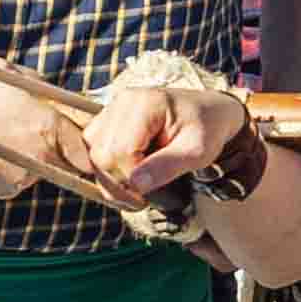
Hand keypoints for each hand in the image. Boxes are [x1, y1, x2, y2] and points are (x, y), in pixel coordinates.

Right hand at [0, 65, 87, 202]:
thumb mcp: (0, 71)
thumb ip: (34, 81)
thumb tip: (49, 90)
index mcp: (47, 125)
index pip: (82, 141)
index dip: (80, 140)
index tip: (77, 138)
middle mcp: (41, 156)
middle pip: (66, 159)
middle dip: (58, 150)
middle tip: (35, 134)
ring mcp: (23, 177)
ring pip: (38, 167)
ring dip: (28, 156)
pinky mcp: (4, 190)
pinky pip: (15, 178)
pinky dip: (6, 168)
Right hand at [88, 60, 253, 205]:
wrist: (208, 112)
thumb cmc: (207, 129)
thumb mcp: (198, 151)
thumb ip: (168, 166)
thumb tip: (136, 184)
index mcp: (146, 104)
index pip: (121, 151)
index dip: (131, 179)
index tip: (149, 194)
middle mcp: (123, 102)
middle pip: (101, 154)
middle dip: (118, 183)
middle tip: (141, 199)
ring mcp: (113, 109)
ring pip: (92, 153)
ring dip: (110, 178)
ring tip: (135, 191)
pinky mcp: (108, 120)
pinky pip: (93, 149)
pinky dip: (106, 169)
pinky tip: (127, 177)